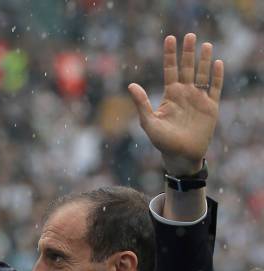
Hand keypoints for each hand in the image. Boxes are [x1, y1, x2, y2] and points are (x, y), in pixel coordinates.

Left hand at [128, 33, 223, 175]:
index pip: (170, 70)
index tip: (170, 39)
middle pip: (187, 68)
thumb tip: (131, 84)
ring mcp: (198, 100)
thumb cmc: (163, 142)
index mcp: (171, 95)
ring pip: (203, 74)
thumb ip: (142, 103)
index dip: (170, 55)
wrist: (181, 157)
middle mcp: (185, 94)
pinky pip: (215, 88)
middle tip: (189, 35)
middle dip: (188, 52)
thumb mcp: (149, 122)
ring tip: (206, 44)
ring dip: (204, 60)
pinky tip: (217, 64)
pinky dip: (217, 76)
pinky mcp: (210, 108)